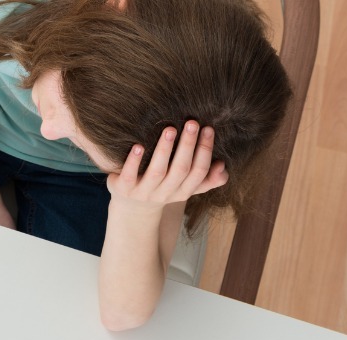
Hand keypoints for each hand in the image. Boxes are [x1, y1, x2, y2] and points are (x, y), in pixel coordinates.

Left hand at [107, 121, 227, 209]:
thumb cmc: (162, 187)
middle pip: (181, 170)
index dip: (205, 151)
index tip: (208, 129)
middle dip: (188, 146)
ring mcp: (143, 193)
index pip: (199, 172)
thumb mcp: (184, 187)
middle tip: (193, 123)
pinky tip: (138, 146)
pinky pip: (129, 176)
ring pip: (157, 172)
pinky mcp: (123, 189)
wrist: (130, 209)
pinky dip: (134, 161)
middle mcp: (165, 193)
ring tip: (170, 129)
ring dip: (164, 150)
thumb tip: (222, 167)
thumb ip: (206, 179)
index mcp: (182, 192)